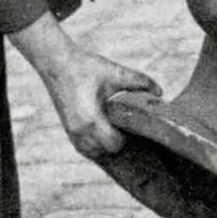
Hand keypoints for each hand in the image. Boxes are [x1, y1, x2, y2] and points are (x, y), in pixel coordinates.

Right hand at [48, 41, 160, 160]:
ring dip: (108, 146)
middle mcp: (79, 131)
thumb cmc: (86, 67)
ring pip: (96, 154)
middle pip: (107, 152)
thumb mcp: (114, 72)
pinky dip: (98, 145)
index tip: (136, 126)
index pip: (114, 144)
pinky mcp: (69, 132)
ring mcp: (72, 134)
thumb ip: (139, 81)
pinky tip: (109, 133)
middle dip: (120, 143)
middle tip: (132, 129)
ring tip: (120, 130)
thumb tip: (161, 92)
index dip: (128, 138)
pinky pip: (87, 149)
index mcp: (91, 120)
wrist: (56, 63)